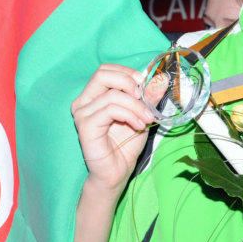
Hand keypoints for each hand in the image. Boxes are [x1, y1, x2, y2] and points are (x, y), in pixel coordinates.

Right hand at [71, 63, 167, 192]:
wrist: (117, 171)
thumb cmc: (125, 143)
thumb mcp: (141, 114)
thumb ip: (148, 97)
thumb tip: (160, 79)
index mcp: (93, 95)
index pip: (106, 70)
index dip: (127, 73)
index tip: (144, 85)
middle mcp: (83, 101)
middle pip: (102, 73)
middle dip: (128, 81)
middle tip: (142, 97)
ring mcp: (82, 113)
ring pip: (112, 94)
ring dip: (135, 105)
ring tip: (146, 119)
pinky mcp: (85, 126)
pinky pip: (111, 109)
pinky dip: (129, 114)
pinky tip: (138, 126)